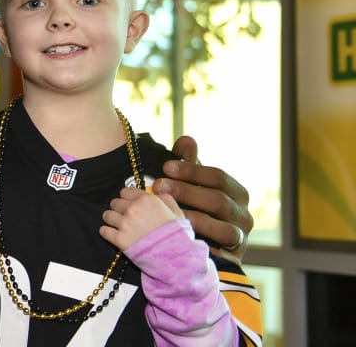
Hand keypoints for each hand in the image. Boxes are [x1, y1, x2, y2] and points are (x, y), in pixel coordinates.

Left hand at [100, 187, 181, 250]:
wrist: (176, 257)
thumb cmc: (178, 236)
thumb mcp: (178, 212)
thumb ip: (165, 199)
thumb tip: (155, 193)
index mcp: (147, 200)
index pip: (125, 191)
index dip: (127, 198)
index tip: (130, 204)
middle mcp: (133, 209)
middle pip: (115, 203)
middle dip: (119, 209)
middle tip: (126, 217)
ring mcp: (125, 224)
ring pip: (107, 215)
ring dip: (112, 220)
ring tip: (119, 226)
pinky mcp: (119, 239)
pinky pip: (104, 231)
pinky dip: (107, 232)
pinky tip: (113, 235)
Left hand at [155, 135, 253, 260]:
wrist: (204, 249)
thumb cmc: (196, 208)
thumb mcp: (193, 185)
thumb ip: (189, 163)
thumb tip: (186, 140)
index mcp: (237, 193)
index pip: (219, 177)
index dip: (192, 171)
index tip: (165, 166)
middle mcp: (244, 216)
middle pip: (218, 201)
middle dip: (187, 192)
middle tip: (158, 186)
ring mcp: (240, 240)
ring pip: (222, 229)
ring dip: (193, 219)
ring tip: (167, 213)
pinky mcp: (232, 262)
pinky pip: (219, 255)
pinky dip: (201, 248)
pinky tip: (179, 241)